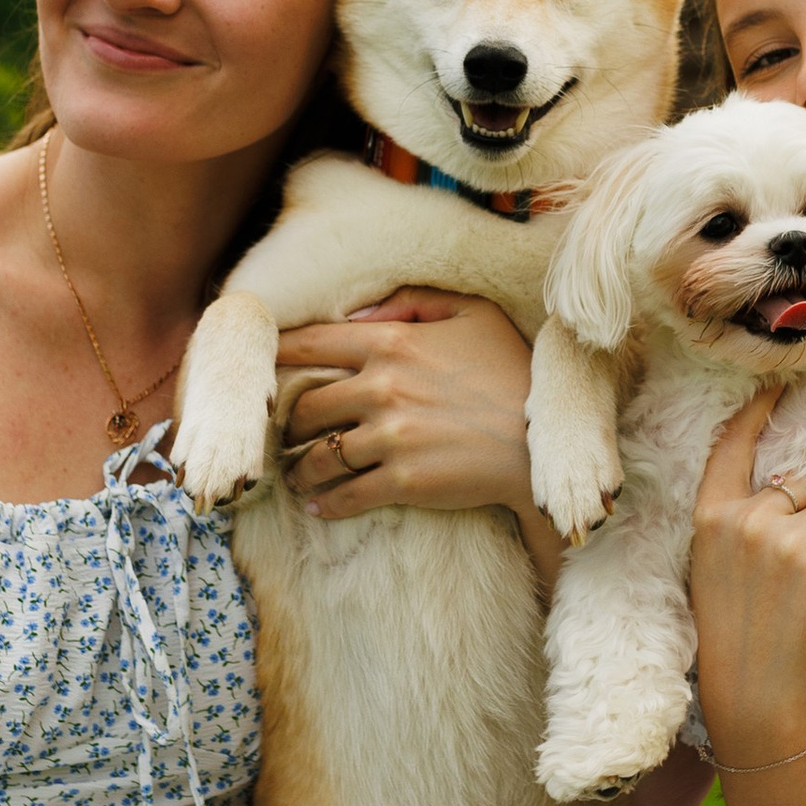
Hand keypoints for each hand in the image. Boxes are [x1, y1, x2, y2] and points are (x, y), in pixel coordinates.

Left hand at [277, 292, 537, 520]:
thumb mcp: (474, 315)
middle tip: (286, 434)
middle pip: (305, 406)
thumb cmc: (513, 373)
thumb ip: (416, 300)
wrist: (543, 444)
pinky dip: (325, 503)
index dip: (277, 354)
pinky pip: (344, 494)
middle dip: (290, 423)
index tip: (261, 365)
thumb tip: (361, 312)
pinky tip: (318, 506)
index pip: (312, 343)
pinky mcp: (402, 480)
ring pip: (318, 455)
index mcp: (393, 341)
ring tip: (297, 474)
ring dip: (300, 467)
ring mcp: (390, 437)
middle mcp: (383, 387)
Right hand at [690, 392, 805, 803]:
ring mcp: (786, 542)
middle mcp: (746, 521)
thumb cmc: (734, 627)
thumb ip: (742, 515)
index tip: (778, 386)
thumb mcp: (716, 562)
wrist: (753, 689)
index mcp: (710, 516)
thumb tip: (795, 476)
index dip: (758, 410)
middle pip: (804, 479)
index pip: (733, 446)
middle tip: (805, 550)